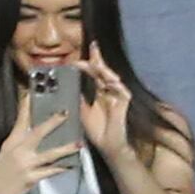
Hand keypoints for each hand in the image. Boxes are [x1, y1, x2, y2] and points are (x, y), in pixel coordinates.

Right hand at [0, 110, 79, 193]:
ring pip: (49, 154)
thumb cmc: (2, 172)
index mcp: (12, 142)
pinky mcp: (31, 179)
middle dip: (53, 122)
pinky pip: (50, 172)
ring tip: (79, 144)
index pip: (21, 120)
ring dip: (66, 149)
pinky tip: (71, 165)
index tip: (33, 93)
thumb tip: (32, 128)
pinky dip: (61, 168)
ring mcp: (25, 165)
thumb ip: (18, 139)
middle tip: (66, 113)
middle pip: (38, 133)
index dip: (26, 106)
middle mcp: (18, 150)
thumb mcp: (6, 152)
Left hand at [80, 43, 136, 161]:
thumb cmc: (98, 132)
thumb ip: (79, 97)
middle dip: (98, 59)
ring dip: (105, 70)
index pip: (95, 75)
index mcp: (100, 94)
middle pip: (104, 72)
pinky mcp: (124, 104)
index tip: (77, 59)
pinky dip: (116, 85)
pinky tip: (109, 81)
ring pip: (112, 78)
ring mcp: (118, 97)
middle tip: (93, 46)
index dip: (88, 65)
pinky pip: (122, 90)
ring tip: (97, 64)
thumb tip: (70, 84)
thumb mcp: (82, 111)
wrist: (109, 147)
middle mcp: (110, 92)